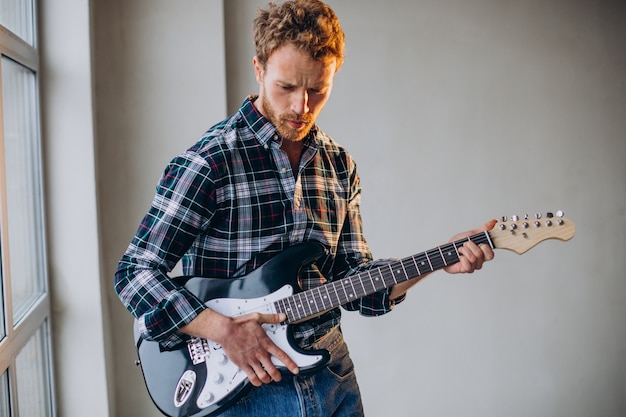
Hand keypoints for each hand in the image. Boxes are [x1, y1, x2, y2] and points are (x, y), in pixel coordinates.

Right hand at [180, 309, 298, 386]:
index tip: (296, 370)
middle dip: (278, 376)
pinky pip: (252, 378)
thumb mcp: (258, 318)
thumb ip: (272, 318)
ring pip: (263, 376)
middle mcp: (260, 353)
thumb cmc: (240, 324)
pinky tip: (258, 381)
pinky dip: (256, 382)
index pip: (282, 356)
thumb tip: (282, 316)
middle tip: (279, 377)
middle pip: (273, 370)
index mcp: (265, 343)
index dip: (291, 365)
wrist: (226, 330)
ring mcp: (251, 360)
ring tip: (269, 380)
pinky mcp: (243, 364)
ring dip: (268, 380)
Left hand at [443, 219, 495, 273]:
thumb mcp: (471, 234)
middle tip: (465, 244)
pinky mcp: (464, 270)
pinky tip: (459, 257)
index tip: (477, 242)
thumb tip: (494, 222)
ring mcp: (472, 267)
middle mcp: (479, 261)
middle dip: (471, 246)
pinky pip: (467, 266)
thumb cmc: (457, 244)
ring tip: (460, 250)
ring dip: (464, 251)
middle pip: (481, 255)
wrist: (444, 250)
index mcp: (483, 253)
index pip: (491, 254)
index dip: (484, 247)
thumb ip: (483, 229)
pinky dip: (462, 259)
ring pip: (473, 258)